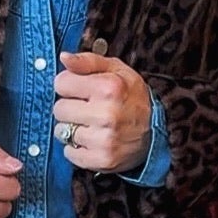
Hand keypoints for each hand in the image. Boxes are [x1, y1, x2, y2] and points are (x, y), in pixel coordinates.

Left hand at [54, 51, 151, 174]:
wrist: (158, 130)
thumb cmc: (133, 97)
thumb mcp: (116, 70)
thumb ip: (88, 61)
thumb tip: (63, 57)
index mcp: (109, 88)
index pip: (61, 83)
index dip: (69, 85)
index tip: (82, 90)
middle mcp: (106, 114)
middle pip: (59, 109)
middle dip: (70, 107)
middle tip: (88, 109)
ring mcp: (104, 140)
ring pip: (62, 131)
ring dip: (73, 128)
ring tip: (92, 125)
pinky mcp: (102, 160)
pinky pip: (69, 153)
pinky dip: (77, 148)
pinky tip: (92, 140)